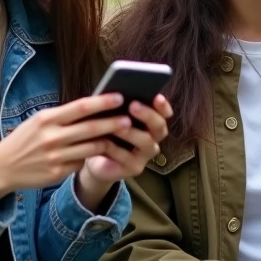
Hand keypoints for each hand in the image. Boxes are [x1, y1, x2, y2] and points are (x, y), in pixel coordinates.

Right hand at [0, 93, 133, 202]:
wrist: (2, 166)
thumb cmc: (26, 139)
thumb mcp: (39, 122)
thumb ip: (64, 116)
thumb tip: (94, 107)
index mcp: (47, 119)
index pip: (80, 107)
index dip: (102, 102)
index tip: (119, 97)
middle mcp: (51, 137)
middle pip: (90, 129)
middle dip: (113, 123)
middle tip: (130, 119)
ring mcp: (54, 157)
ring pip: (90, 148)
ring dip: (109, 141)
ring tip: (124, 134)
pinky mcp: (56, 174)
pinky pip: (81, 164)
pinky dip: (92, 157)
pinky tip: (104, 152)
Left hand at [75, 95, 172, 210]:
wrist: (95, 158)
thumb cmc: (106, 131)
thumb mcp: (112, 116)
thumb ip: (119, 107)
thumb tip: (118, 93)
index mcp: (152, 123)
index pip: (164, 113)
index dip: (163, 106)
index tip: (156, 96)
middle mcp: (154, 138)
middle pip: (159, 127)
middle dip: (148, 115)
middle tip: (133, 105)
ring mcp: (145, 155)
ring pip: (145, 142)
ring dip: (131, 132)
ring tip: (118, 125)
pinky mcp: (134, 168)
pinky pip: (126, 157)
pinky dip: (115, 148)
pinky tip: (105, 140)